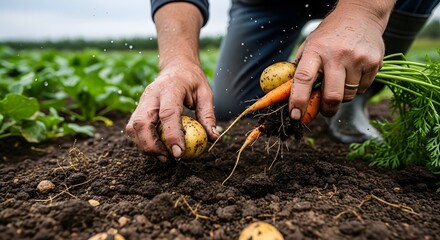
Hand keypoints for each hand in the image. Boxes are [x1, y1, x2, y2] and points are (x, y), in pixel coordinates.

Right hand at [125, 56, 217, 161]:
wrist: (175, 66)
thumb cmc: (192, 81)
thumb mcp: (205, 93)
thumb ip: (208, 115)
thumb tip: (212, 137)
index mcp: (170, 88)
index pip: (167, 114)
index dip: (171, 135)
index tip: (179, 153)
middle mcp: (151, 94)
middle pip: (142, 123)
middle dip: (152, 146)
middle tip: (168, 158)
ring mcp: (142, 101)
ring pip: (133, 127)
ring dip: (145, 146)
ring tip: (163, 156)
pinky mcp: (138, 108)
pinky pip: (133, 128)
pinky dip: (142, 142)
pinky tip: (156, 148)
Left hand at [289, 2, 388, 118]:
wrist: (361, 14)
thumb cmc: (330, 35)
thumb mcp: (310, 45)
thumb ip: (299, 68)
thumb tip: (287, 93)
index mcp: (315, 50)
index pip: (304, 79)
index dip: (298, 100)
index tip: (295, 114)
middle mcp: (337, 54)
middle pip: (331, 95)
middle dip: (326, 109)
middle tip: (324, 110)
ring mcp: (357, 59)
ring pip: (348, 95)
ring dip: (342, 97)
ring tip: (340, 82)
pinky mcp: (374, 62)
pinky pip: (363, 89)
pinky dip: (356, 88)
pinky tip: (354, 73)